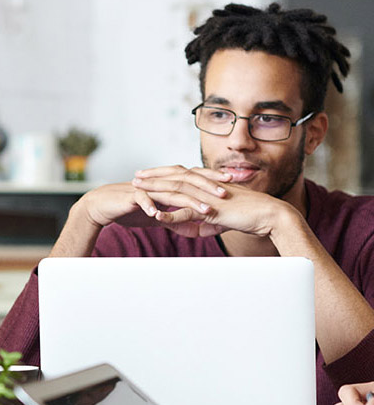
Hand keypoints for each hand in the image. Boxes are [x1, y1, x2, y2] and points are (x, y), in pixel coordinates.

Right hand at [78, 166, 228, 230]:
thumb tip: (194, 230)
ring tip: (204, 210)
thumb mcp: (157, 218)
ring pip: (171, 192)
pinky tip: (160, 216)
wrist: (103, 206)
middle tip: (226, 192)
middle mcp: (160, 183)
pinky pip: (144, 201)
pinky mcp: (132, 196)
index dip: (213, 179)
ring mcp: (147, 188)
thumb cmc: (130, 210)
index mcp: (168, 184)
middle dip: (208, 186)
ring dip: (189, 201)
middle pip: (188, 181)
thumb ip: (176, 221)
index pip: (195, 178)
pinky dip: (152, 207)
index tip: (233, 183)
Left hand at [132, 166, 290, 238]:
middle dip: (153, 176)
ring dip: (156, 190)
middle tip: (136, 176)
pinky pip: (188, 213)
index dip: (163, 173)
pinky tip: (157, 217)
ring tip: (138, 190)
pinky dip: (172, 216)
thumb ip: (205, 223)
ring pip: (177, 190)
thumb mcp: (221, 220)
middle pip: (175, 177)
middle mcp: (206, 187)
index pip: (181, 175)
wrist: (269, 215)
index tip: (147, 174)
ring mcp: (208, 197)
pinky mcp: (213, 210)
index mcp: (208, 185)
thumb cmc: (248, 216)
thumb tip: (194, 230)